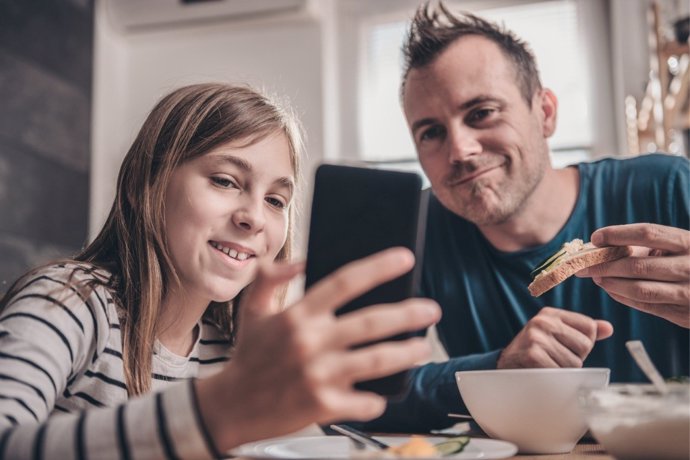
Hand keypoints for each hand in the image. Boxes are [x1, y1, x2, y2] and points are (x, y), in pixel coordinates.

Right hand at [198, 248, 440, 450]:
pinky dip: (378, 398)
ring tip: (422, 347)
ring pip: (377, 359)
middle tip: (431, 309)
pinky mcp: (323, 405)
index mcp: (298, 315)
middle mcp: (311, 342)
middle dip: (409, 313)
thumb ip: (272, 278)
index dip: (379, 267)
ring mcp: (319, 375)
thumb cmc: (248, 357)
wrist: (231, 406)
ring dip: (407, 352)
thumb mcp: (253, 309)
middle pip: (372, 321)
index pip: (346, 281)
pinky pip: (365, 401)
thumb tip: (300, 261)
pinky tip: (382, 394)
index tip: (405, 258)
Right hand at [497, 307, 612, 367]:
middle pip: (584, 345)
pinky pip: (562, 372)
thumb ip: (581, 331)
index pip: (589, 328)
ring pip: (575, 362)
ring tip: (548, 366)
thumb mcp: (556, 335)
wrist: (504, 367)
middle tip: (554, 359)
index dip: (582, 344)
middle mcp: (543, 321)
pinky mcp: (533, 355)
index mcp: (550, 313)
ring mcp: (536, 337)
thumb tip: (608, 328)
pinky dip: (556, 378)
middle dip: (574, 358)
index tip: (563, 347)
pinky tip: (543, 373)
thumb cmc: (535, 352)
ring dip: (565, 370)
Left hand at [575, 223, 689, 327]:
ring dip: (611, 283)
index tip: (595, 237)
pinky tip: (612, 289)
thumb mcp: (680, 246)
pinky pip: (648, 306)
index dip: (617, 234)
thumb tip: (600, 246)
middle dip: (604, 265)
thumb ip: (647, 246)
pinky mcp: (687, 316)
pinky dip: (624, 297)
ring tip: (595, 277)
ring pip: (640, 289)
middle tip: (583, 265)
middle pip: (637, 265)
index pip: (647, 233)